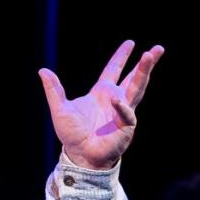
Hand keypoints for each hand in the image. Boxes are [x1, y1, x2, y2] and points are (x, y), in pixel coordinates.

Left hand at [39, 40, 162, 169]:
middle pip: (134, 77)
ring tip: (150, 57)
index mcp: (102, 93)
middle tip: (157, 49)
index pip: (113, 70)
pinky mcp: (126, 126)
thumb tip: (42, 70)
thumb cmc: (72, 134)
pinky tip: (117, 101)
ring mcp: (123, 112)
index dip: (121, 57)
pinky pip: (127, 114)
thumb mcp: (60, 108)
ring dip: (144, 73)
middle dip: (146, 64)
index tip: (130, 43)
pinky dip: (122, 107)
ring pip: (137, 89)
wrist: (79, 155)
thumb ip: (54, 89)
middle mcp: (116, 100)